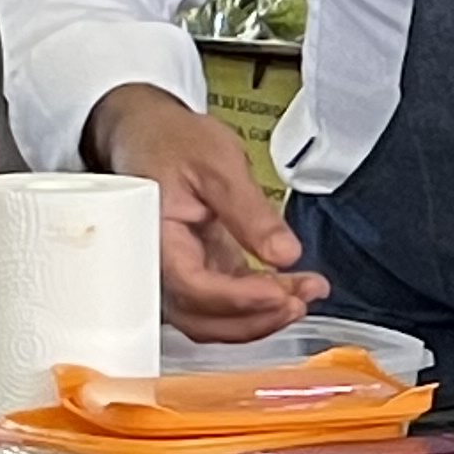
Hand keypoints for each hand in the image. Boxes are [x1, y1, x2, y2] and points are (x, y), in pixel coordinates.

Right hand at [90, 82, 326, 338]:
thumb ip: (250, 212)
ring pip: (214, 319)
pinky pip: (225, 302)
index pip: (193, 287)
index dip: (238, 298)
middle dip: (256, 317)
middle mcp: (157, 266)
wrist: (148, 134)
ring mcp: (177, 273)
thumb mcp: (218, 164)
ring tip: (305, 293)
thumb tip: (285, 253)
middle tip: (301, 299)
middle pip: (202, 318)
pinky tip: (291, 288)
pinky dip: (258, 302)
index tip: (279, 292)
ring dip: (262, 316)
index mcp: (153, 238)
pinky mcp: (197, 271)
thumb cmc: (171, 143)